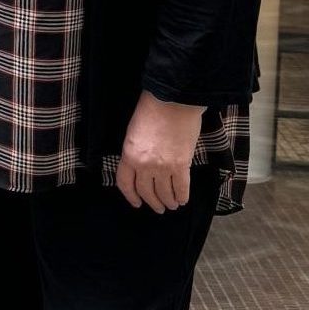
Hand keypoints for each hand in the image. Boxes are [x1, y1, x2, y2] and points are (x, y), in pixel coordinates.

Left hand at [116, 91, 202, 211]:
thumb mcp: (134, 131)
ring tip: (171, 205)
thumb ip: (136, 151)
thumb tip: (142, 165)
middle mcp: (144, 165)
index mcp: (129, 155)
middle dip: (152, 202)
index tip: (136, 203)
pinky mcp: (182, 165)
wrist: (173, 101)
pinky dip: (182, 196)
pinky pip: (181, 187)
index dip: (131, 196)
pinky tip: (183, 200)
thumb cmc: (152, 110)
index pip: (125, 183)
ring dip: (168, 202)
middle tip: (158, 208)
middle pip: (146, 191)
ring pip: (164, 192)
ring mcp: (163, 167)